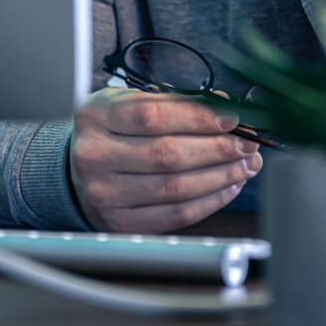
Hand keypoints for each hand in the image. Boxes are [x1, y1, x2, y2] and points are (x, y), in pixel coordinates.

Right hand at [69, 89, 262, 232]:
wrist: (77, 169)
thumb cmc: (110, 130)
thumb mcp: (128, 102)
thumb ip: (173, 102)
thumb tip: (223, 108)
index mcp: (96, 116)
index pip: (154, 115)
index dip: (199, 116)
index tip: (232, 117)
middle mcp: (94, 156)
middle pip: (168, 154)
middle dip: (218, 149)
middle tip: (247, 143)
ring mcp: (104, 194)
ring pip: (175, 188)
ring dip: (220, 176)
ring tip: (244, 164)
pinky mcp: (120, 223)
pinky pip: (175, 215)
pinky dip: (208, 201)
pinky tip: (227, 186)